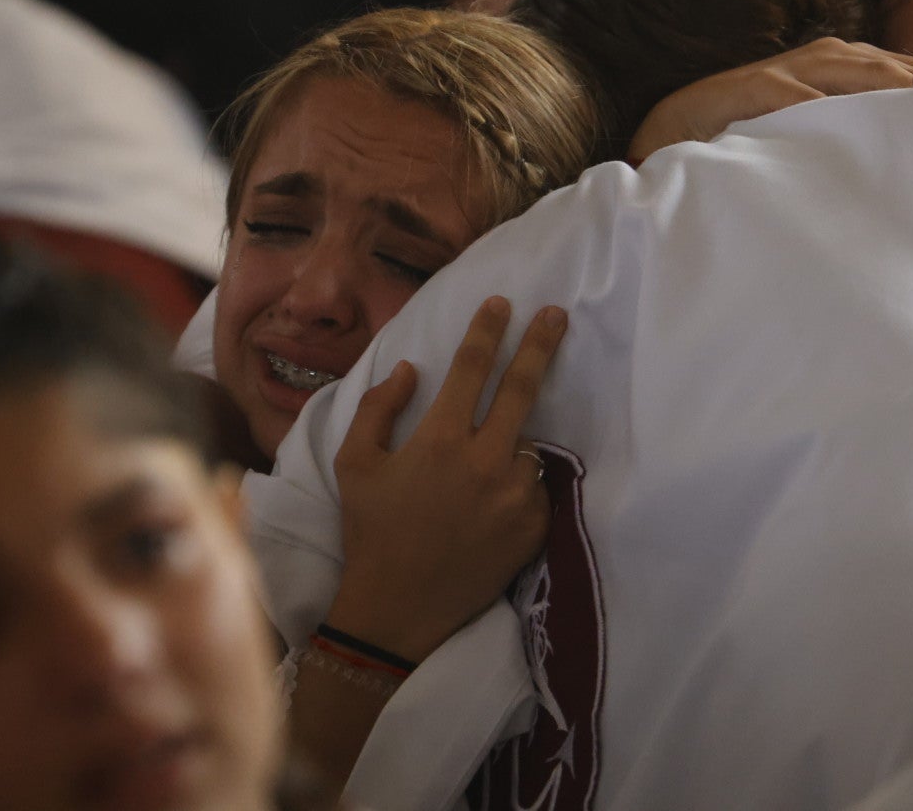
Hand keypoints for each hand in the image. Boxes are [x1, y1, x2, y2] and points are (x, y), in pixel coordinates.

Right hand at [326, 295, 565, 662]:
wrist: (399, 608)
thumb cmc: (370, 532)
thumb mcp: (354, 464)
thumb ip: (378, 408)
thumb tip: (411, 370)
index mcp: (439, 439)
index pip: (472, 367)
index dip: (488, 329)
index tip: (503, 303)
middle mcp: (485, 460)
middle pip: (523, 387)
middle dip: (542, 343)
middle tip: (558, 314)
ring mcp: (515, 494)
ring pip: (526, 444)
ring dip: (508, 445)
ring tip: (473, 478)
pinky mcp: (534, 526)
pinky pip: (533, 487)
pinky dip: (515, 485)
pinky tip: (486, 508)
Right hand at [628, 37, 912, 162]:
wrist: (675, 122)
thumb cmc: (752, 127)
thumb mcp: (811, 123)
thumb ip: (853, 125)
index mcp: (839, 62)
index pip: (905, 68)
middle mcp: (821, 57)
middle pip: (892, 67)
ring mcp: (789, 70)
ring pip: (857, 74)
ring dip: (897, 91)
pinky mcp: (758, 87)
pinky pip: (803, 99)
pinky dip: (833, 112)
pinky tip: (861, 129)